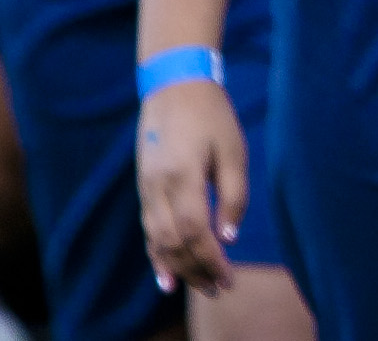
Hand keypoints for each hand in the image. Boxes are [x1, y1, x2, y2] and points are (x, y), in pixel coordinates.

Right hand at [134, 77, 247, 296]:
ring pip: (157, 241)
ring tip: (198, 288)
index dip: (210, 261)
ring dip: (178, 267)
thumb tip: (228, 238)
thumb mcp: (233, 151)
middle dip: (196, 270)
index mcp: (183, 178)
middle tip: (218, 290)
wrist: (174, 87)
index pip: (194, 233)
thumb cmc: (212, 116)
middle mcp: (158, 189)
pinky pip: (148, 230)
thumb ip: (233, 195)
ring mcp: (147, 190)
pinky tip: (166, 275)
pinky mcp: (144, 188)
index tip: (227, 279)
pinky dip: (157, 255)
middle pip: (174, 243)